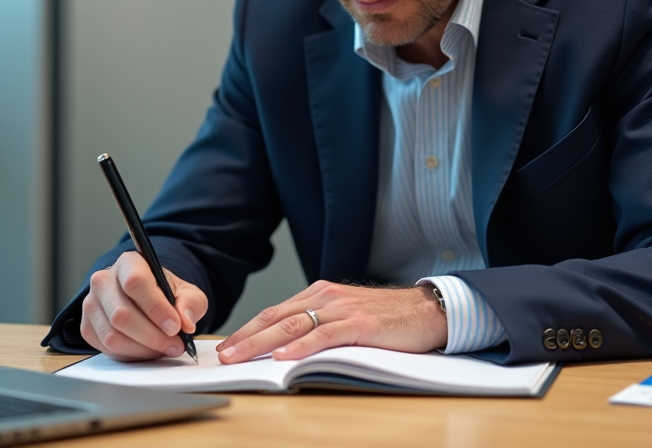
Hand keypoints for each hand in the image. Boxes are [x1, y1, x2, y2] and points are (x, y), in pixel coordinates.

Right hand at [80, 252, 207, 361]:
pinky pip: (106, 349)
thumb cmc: (164, 293)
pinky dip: (130, 355)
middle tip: (175, 344)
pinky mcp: (87, 326)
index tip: (175, 326)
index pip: (135, 283)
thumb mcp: (186, 292)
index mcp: (129, 263)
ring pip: (112, 336)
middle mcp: (104, 280)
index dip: (156, 308)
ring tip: (164, 349)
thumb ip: (190, 303)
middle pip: (122, 314)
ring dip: (143, 349)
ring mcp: (91, 304)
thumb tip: (186, 322)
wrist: (146, 299)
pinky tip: (147, 350)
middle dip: (153, 336)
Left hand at [216, 280, 446, 363]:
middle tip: (223, 355)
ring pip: (294, 325)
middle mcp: (326, 296)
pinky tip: (285, 357)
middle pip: (277, 318)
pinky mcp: (361, 323)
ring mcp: (343, 308)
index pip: (275, 312)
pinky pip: (325, 335)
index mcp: (320, 294)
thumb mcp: (346, 317)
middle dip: (246, 338)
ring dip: (263, 343)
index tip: (227, 346)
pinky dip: (302, 346)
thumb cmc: (388, 318)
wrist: (428, 310)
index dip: (248, 330)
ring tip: (241, 357)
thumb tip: (284, 348)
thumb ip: (318, 325)